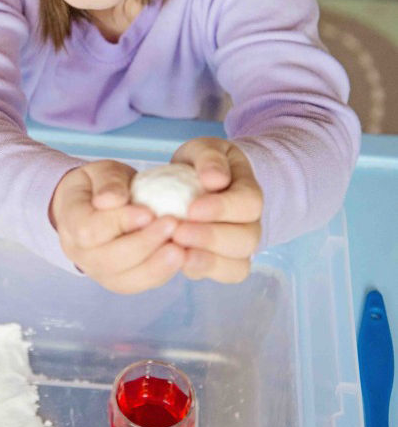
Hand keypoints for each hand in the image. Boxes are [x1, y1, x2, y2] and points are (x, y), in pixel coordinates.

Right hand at [50, 160, 184, 293]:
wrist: (98, 205)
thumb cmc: (101, 185)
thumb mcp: (101, 172)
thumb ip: (107, 182)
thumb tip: (111, 200)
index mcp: (70, 221)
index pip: (90, 231)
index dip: (119, 223)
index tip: (148, 211)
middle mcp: (78, 252)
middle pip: (108, 259)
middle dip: (143, 244)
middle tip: (173, 225)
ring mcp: (97, 271)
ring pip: (124, 279)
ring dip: (155, 265)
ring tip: (180, 248)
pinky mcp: (118, 281)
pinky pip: (138, 284)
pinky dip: (161, 273)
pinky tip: (180, 257)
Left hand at [170, 138, 262, 282]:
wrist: (194, 184)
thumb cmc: (200, 165)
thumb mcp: (203, 150)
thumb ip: (209, 158)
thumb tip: (215, 179)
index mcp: (248, 191)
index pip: (248, 203)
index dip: (222, 208)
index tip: (192, 209)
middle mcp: (250, 223)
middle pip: (246, 239)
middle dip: (211, 238)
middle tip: (178, 232)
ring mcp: (238, 247)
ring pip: (237, 264)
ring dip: (207, 260)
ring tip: (177, 250)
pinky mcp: (221, 263)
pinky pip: (221, 275)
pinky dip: (202, 270)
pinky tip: (178, 261)